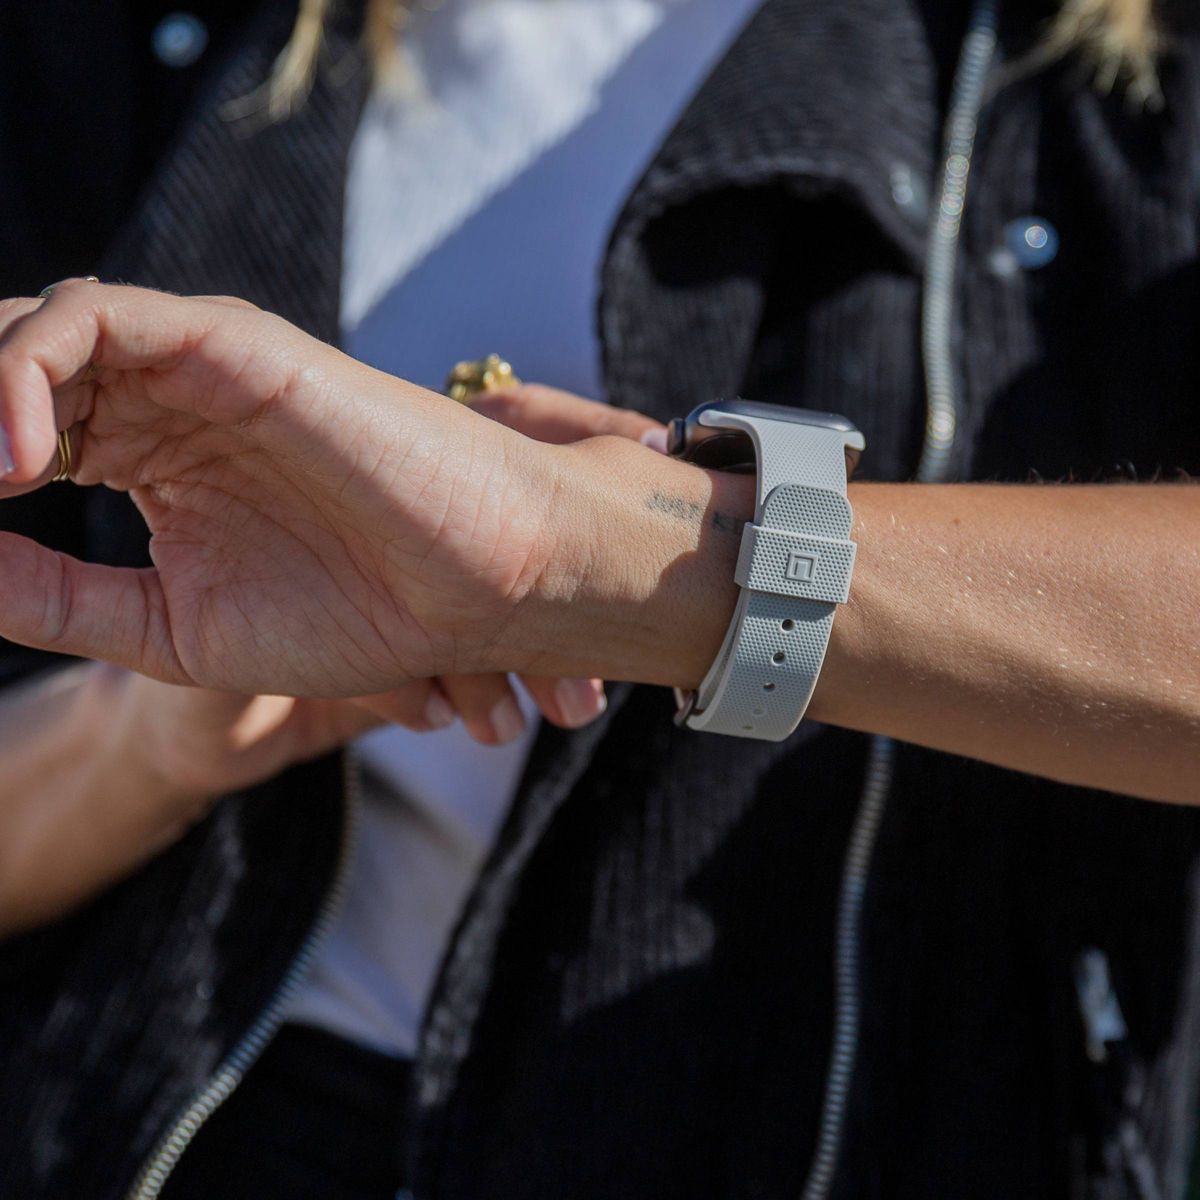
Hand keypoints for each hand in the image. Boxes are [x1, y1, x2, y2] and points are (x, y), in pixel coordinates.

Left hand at [0, 283, 747, 696]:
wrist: (480, 590)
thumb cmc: (357, 613)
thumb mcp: (169, 627)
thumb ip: (52, 594)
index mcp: (150, 459)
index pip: (10, 436)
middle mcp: (163, 401)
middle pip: (10, 373)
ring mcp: (195, 366)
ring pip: (35, 332)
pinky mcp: (233, 342)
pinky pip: (94, 318)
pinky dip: (26, 367)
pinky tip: (21, 460)